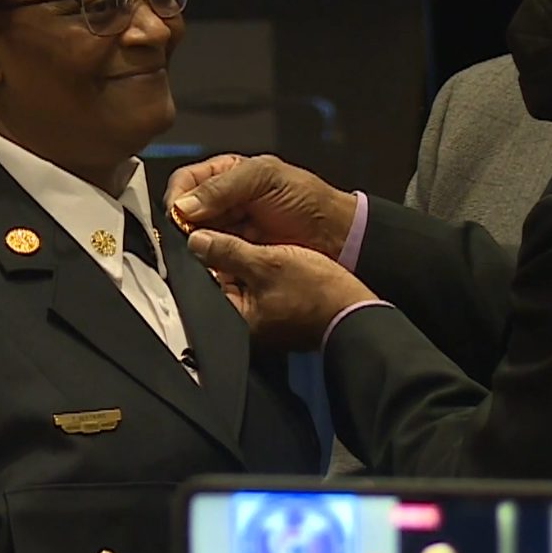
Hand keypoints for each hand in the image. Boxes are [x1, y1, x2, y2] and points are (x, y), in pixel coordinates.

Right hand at [166, 154, 358, 259]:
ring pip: (193, 239)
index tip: (175, 215)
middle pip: (183, 213)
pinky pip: (210, 261)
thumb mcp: (264, 179)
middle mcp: (221, 203)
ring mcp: (227, 231)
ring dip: (193, 247)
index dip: (176, 197)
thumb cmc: (308, 199)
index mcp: (225, 174)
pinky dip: (206, 264)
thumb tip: (181, 206)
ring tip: (199, 253)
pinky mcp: (234, 257)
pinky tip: (210, 266)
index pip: (185, 182)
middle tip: (186, 238)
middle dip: (180, 226)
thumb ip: (223, 187)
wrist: (336, 237)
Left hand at [188, 230, 377, 351]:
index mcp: (235, 320)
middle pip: (217, 282)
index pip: (202, 284)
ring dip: (237, 259)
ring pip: (236, 281)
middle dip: (219, 256)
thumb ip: (228, 251)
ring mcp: (259, 320)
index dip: (200, 255)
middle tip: (221, 227)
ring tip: (244, 236)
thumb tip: (197, 240)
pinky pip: (254, 286)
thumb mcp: (267, 263)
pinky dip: (254, 268)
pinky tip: (263, 250)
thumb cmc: (317, 294)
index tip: (199, 230)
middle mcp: (242, 325)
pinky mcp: (274, 312)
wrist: (355, 311)